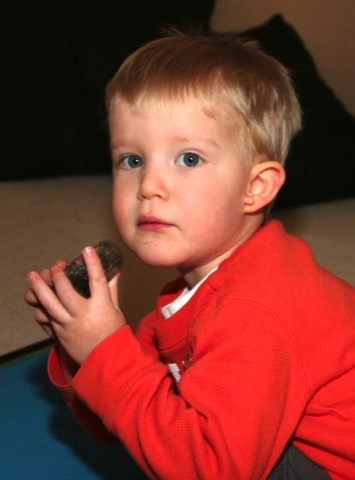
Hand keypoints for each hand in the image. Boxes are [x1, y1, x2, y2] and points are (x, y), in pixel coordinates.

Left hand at [26, 247, 125, 364]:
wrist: (105, 362)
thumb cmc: (113, 334)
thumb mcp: (116, 310)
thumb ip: (112, 288)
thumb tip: (116, 269)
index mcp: (101, 307)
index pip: (97, 281)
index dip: (92, 263)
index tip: (87, 249)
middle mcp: (83, 315)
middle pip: (65, 291)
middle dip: (58, 276)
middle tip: (56, 267)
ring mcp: (68, 326)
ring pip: (49, 304)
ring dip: (39, 288)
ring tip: (33, 276)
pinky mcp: (59, 334)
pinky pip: (45, 318)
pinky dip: (41, 307)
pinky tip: (38, 299)